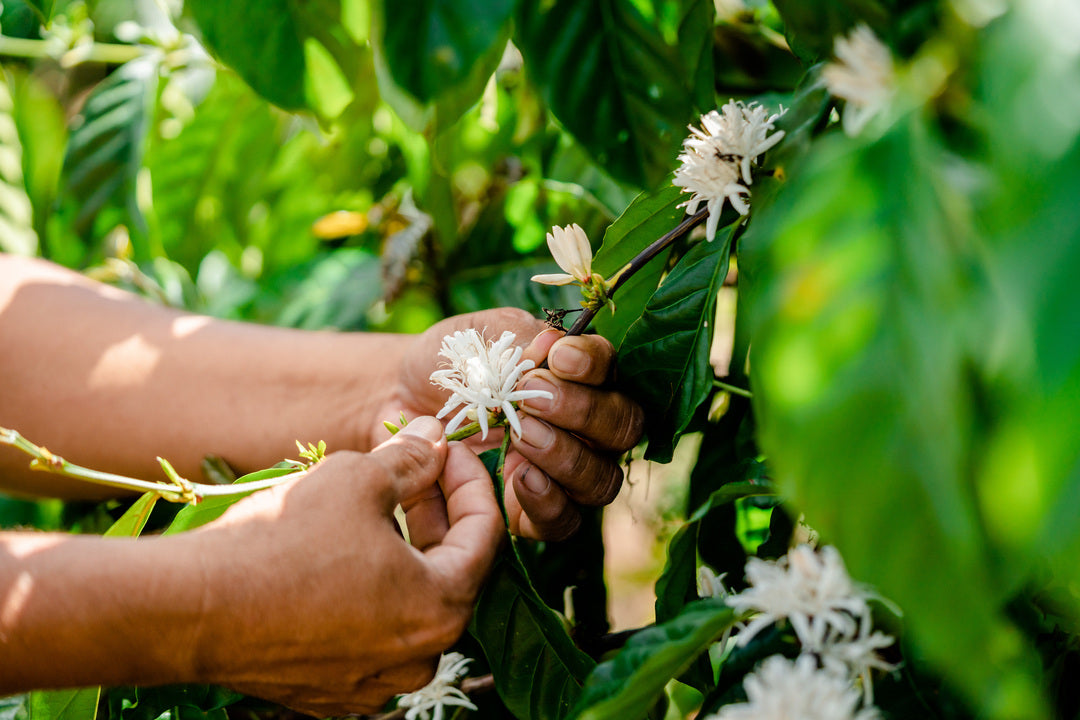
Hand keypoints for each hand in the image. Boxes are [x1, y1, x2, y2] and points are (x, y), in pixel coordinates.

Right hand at [187, 417, 501, 716]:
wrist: (190, 611)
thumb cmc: (281, 543)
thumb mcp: (358, 479)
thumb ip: (411, 459)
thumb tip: (435, 438)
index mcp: (441, 609)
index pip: (484, 535)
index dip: (470, 480)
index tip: (449, 449)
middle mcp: (418, 658)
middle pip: (449, 570)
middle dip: (437, 512)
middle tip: (417, 467)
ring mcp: (372, 683)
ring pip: (407, 604)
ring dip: (403, 551)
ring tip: (375, 505)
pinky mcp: (329, 692)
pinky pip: (367, 634)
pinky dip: (366, 591)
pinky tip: (338, 554)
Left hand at [373, 309, 643, 540]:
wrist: (404, 400)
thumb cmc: (453, 363)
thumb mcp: (479, 337)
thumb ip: (518, 340)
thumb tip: (551, 347)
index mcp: (580, 376)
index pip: (610, 368)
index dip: (594, 364)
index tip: (557, 355)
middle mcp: (586, 427)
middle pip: (623, 427)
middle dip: (584, 412)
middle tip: (533, 399)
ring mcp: (565, 473)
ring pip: (600, 479)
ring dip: (567, 457)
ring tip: (523, 437)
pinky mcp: (534, 511)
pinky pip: (564, 520)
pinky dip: (548, 502)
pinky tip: (520, 479)